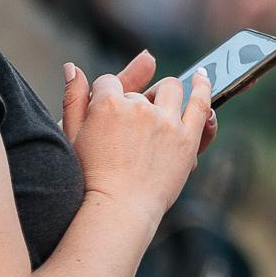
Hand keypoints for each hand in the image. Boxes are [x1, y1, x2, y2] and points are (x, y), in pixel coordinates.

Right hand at [61, 51, 213, 225]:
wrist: (118, 210)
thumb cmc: (90, 177)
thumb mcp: (72, 135)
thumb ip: (73, 98)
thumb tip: (71, 66)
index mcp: (107, 104)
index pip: (109, 83)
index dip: (107, 98)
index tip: (107, 115)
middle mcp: (138, 108)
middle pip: (139, 92)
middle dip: (134, 103)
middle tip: (130, 132)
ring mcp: (165, 122)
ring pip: (171, 88)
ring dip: (164, 93)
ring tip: (160, 109)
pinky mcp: (187, 138)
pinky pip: (200, 102)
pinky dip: (203, 85)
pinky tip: (203, 76)